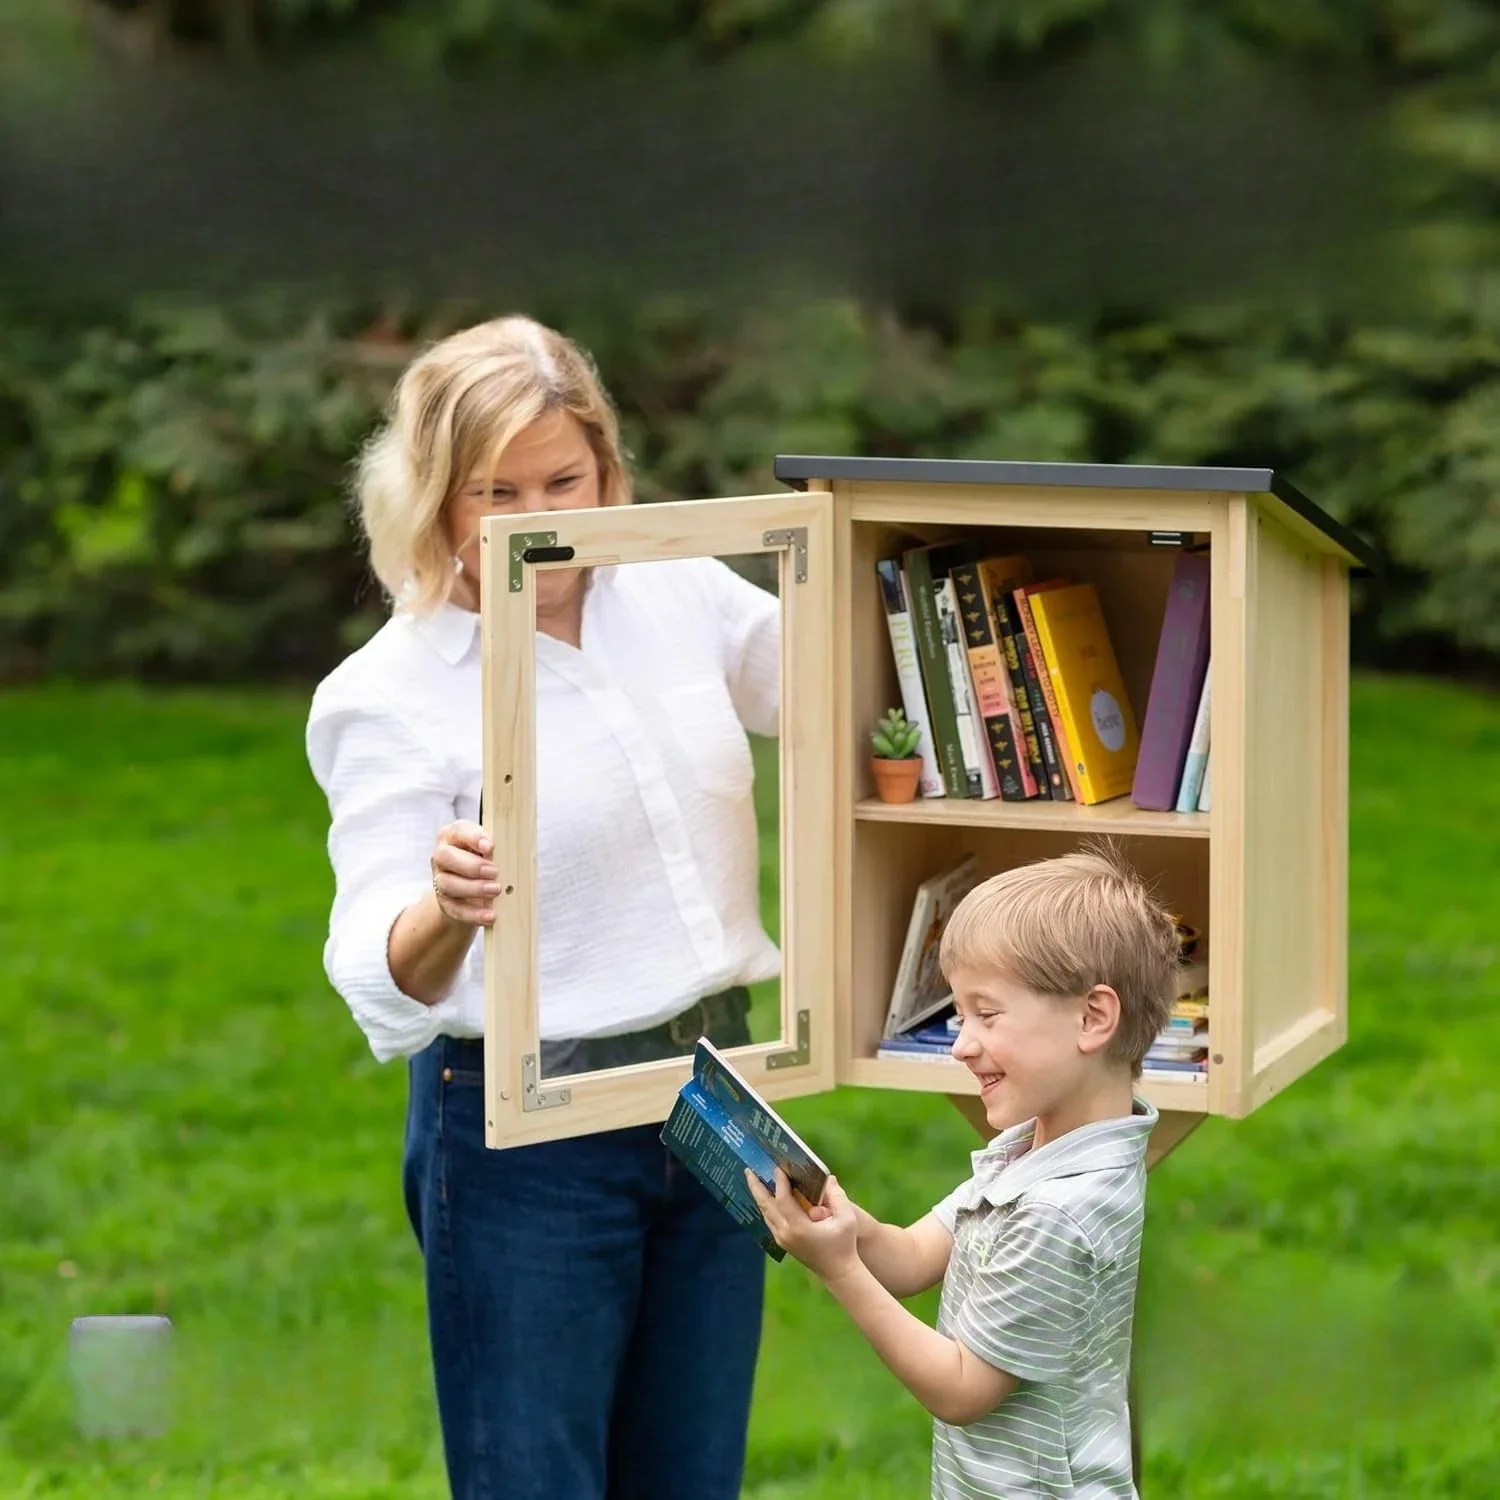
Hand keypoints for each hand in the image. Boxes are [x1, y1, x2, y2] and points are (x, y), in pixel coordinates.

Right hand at [430, 820, 500, 926]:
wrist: (471, 893)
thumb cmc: (485, 862)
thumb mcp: (490, 851)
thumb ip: (494, 850)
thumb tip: (507, 857)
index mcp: (453, 836)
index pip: (458, 830)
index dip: (473, 837)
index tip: (490, 847)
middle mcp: (442, 856)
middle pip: (445, 856)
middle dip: (472, 865)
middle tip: (495, 872)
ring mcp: (440, 880)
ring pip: (447, 883)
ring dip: (474, 888)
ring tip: (496, 890)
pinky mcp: (445, 903)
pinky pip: (456, 909)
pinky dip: (474, 913)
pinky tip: (491, 915)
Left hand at [746, 1168, 860, 1282]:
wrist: (838, 1273)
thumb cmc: (844, 1244)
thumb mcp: (846, 1219)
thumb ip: (837, 1197)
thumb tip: (828, 1178)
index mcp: (799, 1227)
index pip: (782, 1199)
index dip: (779, 1181)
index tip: (778, 1165)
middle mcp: (786, 1233)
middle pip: (766, 1206)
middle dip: (756, 1186)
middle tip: (748, 1169)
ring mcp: (782, 1239)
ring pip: (765, 1214)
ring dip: (759, 1195)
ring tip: (754, 1179)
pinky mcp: (783, 1243)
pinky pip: (769, 1220)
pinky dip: (766, 1206)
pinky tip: (767, 1196)